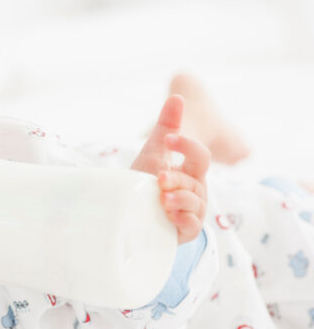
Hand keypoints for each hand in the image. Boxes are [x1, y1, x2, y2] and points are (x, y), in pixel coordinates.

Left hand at [131, 95, 210, 243]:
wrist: (128, 212)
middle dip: (178, 178)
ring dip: (179, 198)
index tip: (169, 139)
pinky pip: (191, 225)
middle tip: (159, 177)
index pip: (199, 155)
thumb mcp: (153, 152)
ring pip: (195, 202)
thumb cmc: (145, 180)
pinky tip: (169, 215)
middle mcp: (195, 191)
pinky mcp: (183, 231)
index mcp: (190, 171)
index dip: (187, 146)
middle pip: (196, 181)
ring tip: (162, 198)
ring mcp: (191, 211)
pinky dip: (182, 219)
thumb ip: (167, 126)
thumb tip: (177, 96)